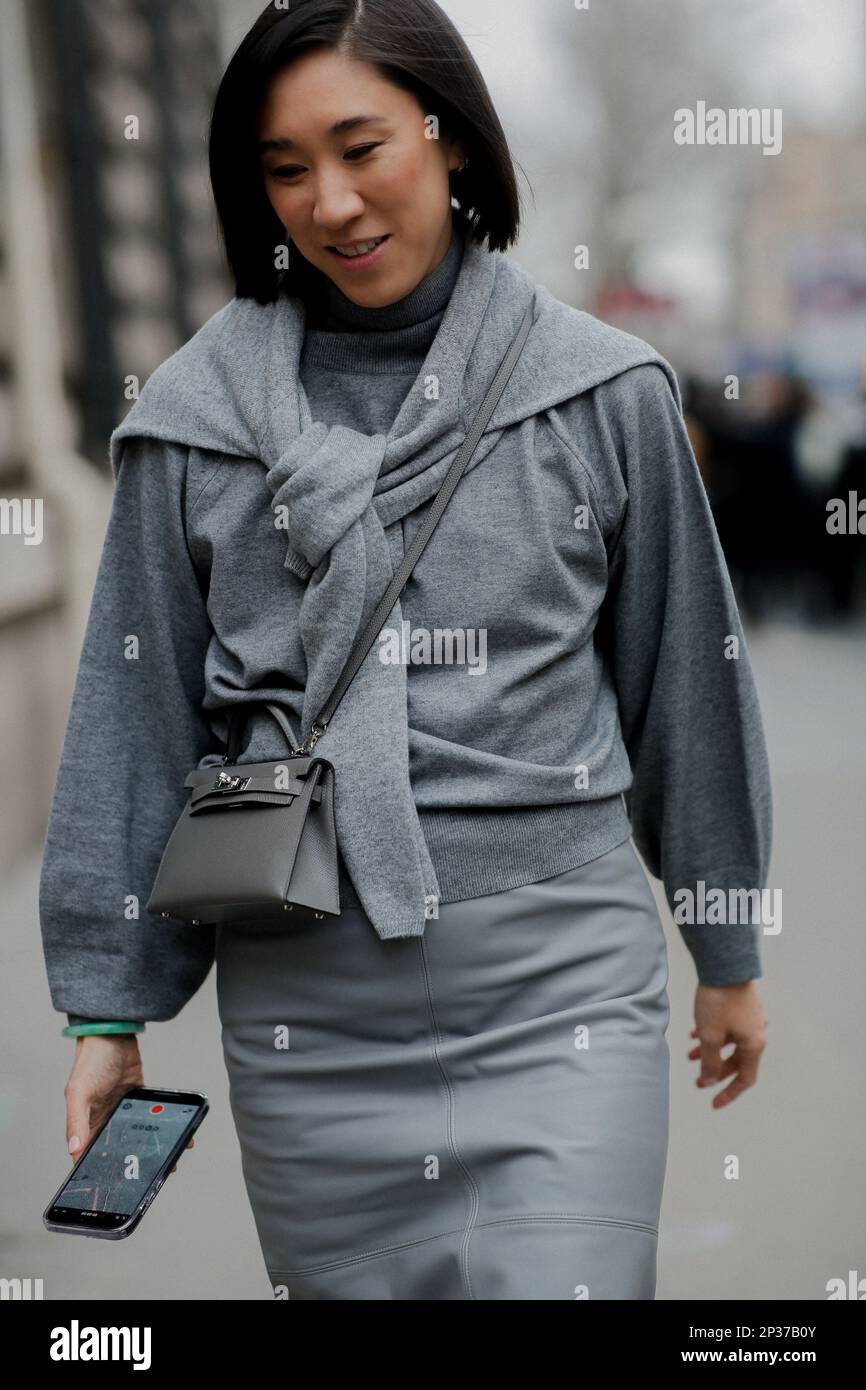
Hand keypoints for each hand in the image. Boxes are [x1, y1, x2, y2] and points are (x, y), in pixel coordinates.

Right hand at [64, 1035, 194, 1172]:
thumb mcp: (79, 1092)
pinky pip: (151, 1116)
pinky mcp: (138, 1097)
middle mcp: (103, 1119)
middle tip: (153, 1179)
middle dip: (134, 1164)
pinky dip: (163, 1126)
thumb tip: (74, 1149)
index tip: (114, 1190)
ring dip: (153, 1147)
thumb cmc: (90, 1060)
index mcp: (85, 1123)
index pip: (89, 1155)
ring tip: (172, 1160)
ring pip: (137, 1135)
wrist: (113, 1033)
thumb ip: (76, 1121)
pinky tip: (178, 1134)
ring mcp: (121, 1109)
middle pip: (118, 1149)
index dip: (100, 1172)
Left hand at [688, 981, 767, 1107]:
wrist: (725, 964)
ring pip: (730, 1043)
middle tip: (697, 1080)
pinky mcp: (742, 1005)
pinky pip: (729, 1027)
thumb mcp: (710, 1035)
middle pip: (737, 1061)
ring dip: (711, 1051)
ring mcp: (751, 1018)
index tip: (714, 1103)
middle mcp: (756, 1033)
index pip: (745, 1078)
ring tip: (689, 1055)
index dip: (729, 1093)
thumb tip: (710, 1080)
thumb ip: (710, 1061)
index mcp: (754, 1045)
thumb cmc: (719, 1000)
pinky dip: (713, 1034)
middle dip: (716, 1072)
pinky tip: (694, 1034)